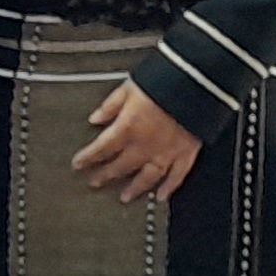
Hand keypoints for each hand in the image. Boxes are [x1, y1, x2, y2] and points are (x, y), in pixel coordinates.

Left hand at [72, 81, 202, 203]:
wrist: (196, 81)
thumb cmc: (163, 79)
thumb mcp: (129, 87)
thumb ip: (111, 105)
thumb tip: (96, 117)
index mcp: (128, 127)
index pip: (102, 148)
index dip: (88, 157)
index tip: (78, 165)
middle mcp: (145, 144)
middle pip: (122, 165)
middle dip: (106, 175)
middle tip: (95, 182)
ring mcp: (167, 151)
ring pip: (147, 176)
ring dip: (135, 188)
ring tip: (125, 196)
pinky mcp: (187, 152)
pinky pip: (177, 176)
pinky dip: (169, 188)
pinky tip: (161, 196)